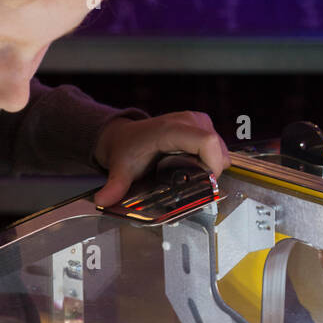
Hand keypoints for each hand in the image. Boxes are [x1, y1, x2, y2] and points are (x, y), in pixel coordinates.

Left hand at [92, 111, 230, 207]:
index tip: (205, 183)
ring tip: (191, 175)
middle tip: (194, 184)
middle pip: (216, 147)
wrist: (124, 136)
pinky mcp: (202, 124)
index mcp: (169, 129)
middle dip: (212, 170)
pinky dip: (211, 159)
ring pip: (219, 147)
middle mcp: (187, 120)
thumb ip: (114, 186)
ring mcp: (196, 120)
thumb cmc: (126, 150)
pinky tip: (195, 167)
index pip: (206, 142)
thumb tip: (102, 201)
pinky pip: (217, 145)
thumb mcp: (119, 170)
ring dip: (211, 165)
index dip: (212, 165)